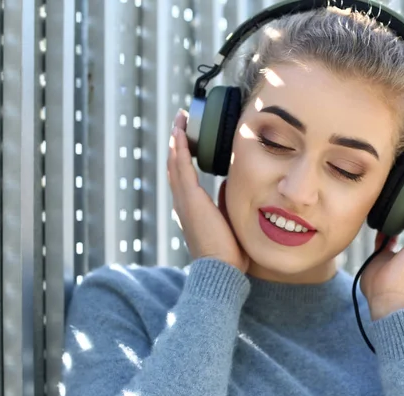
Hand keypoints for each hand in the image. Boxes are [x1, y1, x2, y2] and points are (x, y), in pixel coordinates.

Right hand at [167, 109, 249, 272]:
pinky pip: (181, 167)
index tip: (186, 137)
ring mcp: (184, 200)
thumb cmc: (227, 251)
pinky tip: (180, 133)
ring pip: (175, 162)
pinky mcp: (190, 199)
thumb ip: (224, 201)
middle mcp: (183, 202)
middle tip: (180, 121)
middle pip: (175, 164)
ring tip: (179, 120)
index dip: (182, 155)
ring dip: (177, 139)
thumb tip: (228, 184)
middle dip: (177, 141)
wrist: (220, 268)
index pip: (183, 175)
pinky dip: (179, 149)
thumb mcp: (228, 220)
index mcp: (191, 207)